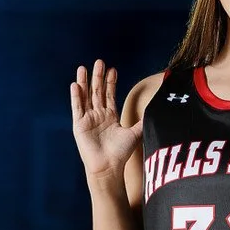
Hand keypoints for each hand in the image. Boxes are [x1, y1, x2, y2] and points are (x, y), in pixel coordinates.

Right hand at [71, 60, 141, 180]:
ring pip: (85, 96)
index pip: (109, 95)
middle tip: (99, 62)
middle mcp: (98, 115)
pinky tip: (75, 85)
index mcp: (110, 116)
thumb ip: (141, 121)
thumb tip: (154, 111)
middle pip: (97, 91)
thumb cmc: (120, 154)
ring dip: (85, 82)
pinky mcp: (79, 125)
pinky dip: (76, 96)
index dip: (111, 82)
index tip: (112, 69)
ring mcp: (88, 119)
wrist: (108, 167)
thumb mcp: (134, 134)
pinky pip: (77, 108)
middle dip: (98, 77)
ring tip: (83, 68)